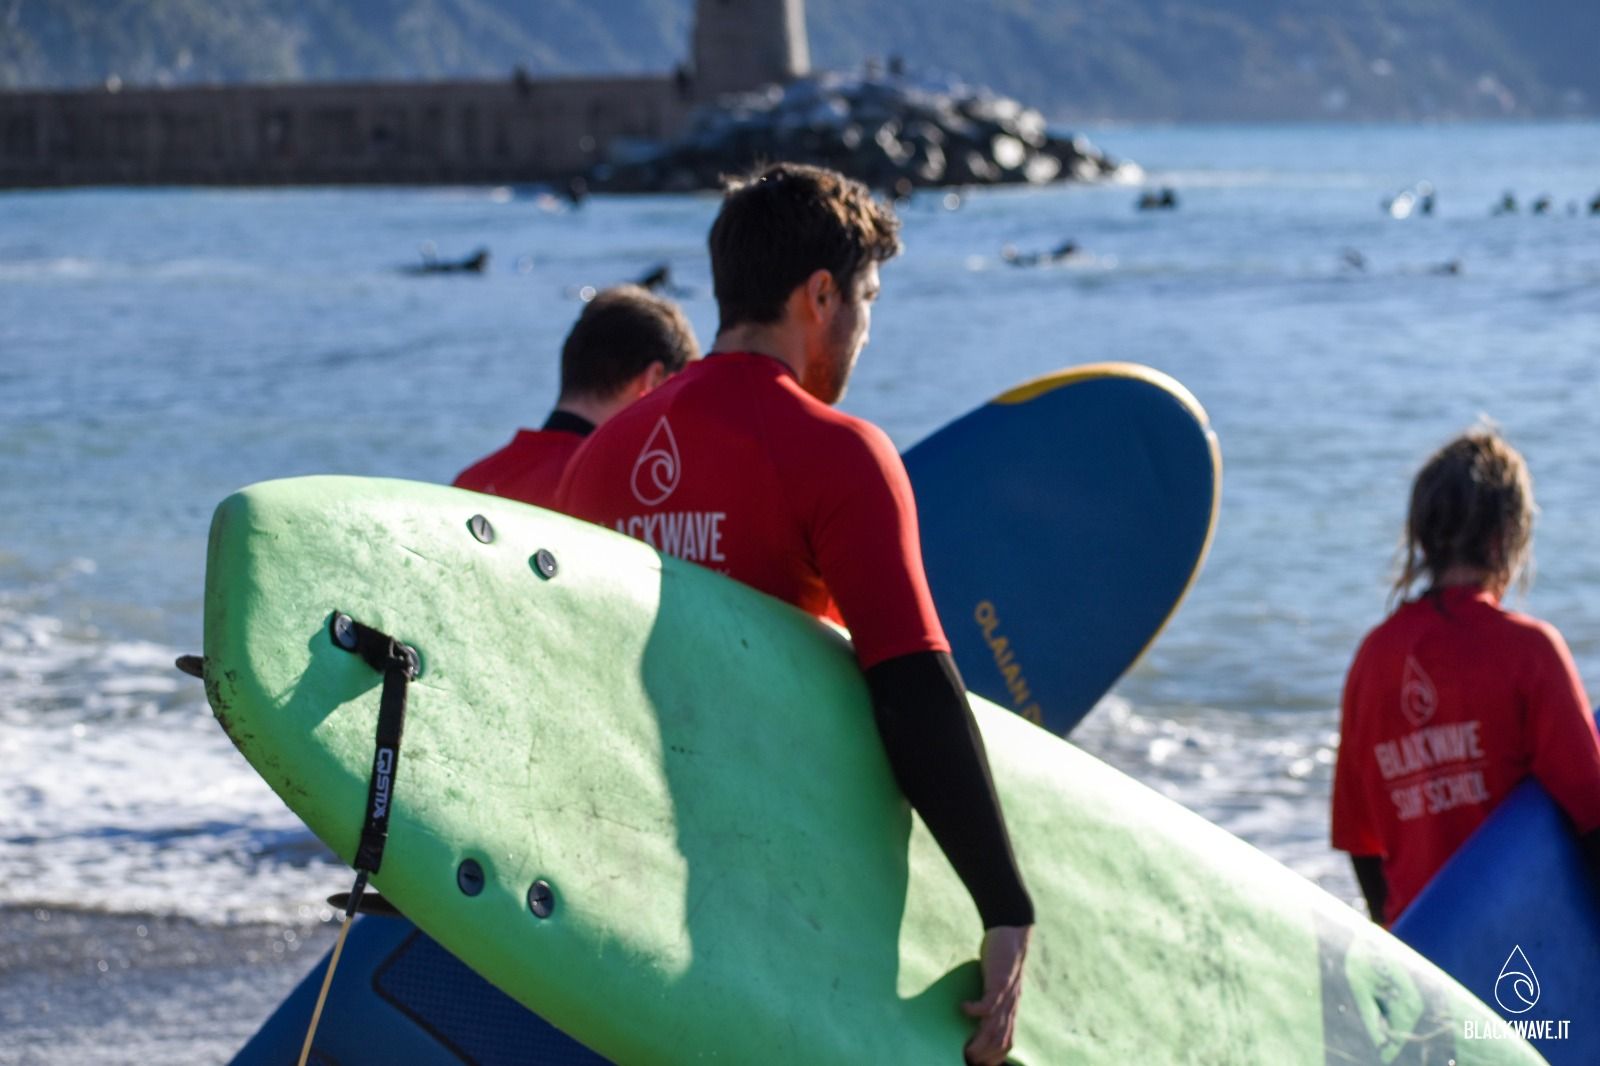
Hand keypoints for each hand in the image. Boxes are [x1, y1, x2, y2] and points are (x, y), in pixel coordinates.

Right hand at [962, 924, 1030, 1064]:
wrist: (1012, 932)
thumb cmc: (1000, 959)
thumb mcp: (997, 985)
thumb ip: (990, 1000)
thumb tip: (973, 1013)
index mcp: (1010, 1010)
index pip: (1007, 1043)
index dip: (994, 1057)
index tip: (977, 1061)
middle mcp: (1010, 1007)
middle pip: (1001, 1042)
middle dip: (984, 1056)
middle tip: (967, 1058)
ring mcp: (1006, 996)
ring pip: (995, 1029)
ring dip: (980, 1042)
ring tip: (965, 1046)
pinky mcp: (999, 982)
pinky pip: (989, 1004)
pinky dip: (974, 1011)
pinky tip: (962, 1008)